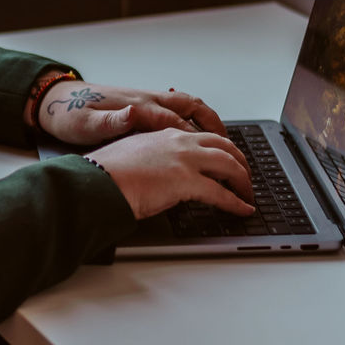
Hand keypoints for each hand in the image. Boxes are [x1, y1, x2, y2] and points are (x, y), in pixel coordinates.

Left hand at [35, 80, 226, 144]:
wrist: (56, 99)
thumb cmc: (69, 115)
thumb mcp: (86, 123)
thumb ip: (111, 120)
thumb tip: (131, 114)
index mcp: (137, 108)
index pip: (179, 123)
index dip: (202, 140)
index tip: (220, 157)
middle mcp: (146, 101)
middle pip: (192, 109)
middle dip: (216, 127)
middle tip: (233, 150)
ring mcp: (145, 100)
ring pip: (187, 105)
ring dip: (208, 119)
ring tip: (224, 140)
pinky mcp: (141, 104)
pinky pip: (176, 106)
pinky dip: (193, 116)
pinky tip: (197, 131)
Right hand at [88, 126, 254, 220]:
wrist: (97, 180)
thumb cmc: (107, 172)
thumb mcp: (134, 154)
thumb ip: (155, 158)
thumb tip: (163, 172)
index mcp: (166, 134)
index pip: (205, 138)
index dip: (222, 150)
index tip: (228, 161)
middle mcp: (180, 141)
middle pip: (226, 147)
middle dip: (241, 163)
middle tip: (245, 178)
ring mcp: (186, 160)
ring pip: (230, 166)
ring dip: (243, 182)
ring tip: (248, 194)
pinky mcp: (187, 181)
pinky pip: (222, 194)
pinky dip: (236, 203)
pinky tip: (242, 209)